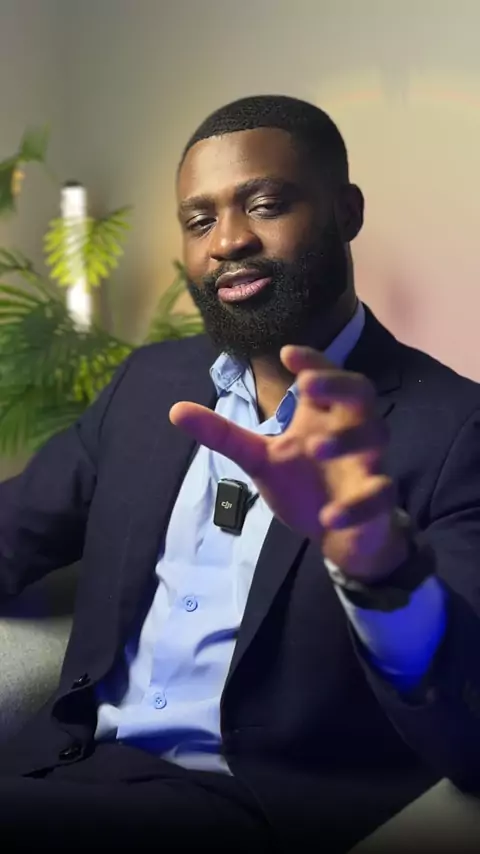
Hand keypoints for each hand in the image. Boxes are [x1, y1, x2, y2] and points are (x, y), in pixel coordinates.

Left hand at [170, 346, 407, 581]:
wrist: (340, 532)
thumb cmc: (303, 484)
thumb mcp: (259, 458)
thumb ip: (224, 434)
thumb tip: (175, 410)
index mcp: (323, 413)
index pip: (325, 373)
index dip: (312, 360)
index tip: (286, 353)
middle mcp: (351, 428)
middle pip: (360, 391)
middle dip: (338, 383)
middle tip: (308, 384)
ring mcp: (369, 461)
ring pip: (375, 437)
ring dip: (347, 439)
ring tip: (314, 445)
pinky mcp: (376, 497)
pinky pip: (377, 494)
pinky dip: (356, 506)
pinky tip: (328, 517)